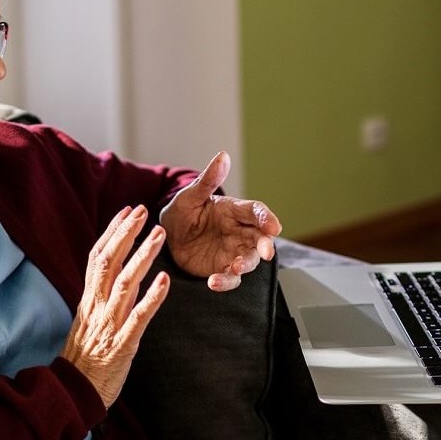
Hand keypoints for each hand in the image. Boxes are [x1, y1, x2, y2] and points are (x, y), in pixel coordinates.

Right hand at [61, 206, 169, 407]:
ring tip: (159, 235)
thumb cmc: (85, 356)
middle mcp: (97, 306)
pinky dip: (152, 297)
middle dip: (127, 234)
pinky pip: (138, 317)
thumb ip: (99, 296)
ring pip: (125, 283)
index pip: (98, 257)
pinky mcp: (122, 343)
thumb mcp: (88, 319)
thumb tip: (112, 274)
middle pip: (109, 262)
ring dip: (143, 256)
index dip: (112, 231)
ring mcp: (109, 324)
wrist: (74, 392)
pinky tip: (165, 280)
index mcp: (89, 299)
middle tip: (145, 212)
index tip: (128, 211)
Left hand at [159, 151, 282, 291]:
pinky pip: (230, 278)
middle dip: (265, 245)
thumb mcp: (190, 196)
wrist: (166, 236)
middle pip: (260, 238)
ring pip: (249, 259)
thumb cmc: (180, 212)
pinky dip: (226, 281)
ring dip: (246, 265)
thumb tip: (222, 156)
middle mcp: (238, 231)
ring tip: (235, 268)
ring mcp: (232, 251)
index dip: (267, 218)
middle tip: (265, 252)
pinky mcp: (222, 268)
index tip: (274, 226)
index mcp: (233, 211)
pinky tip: (214, 282)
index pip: (256, 212)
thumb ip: (207, 180)